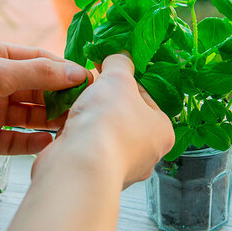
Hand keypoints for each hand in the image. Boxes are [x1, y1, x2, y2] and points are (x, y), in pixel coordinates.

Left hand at [0, 39, 92, 169]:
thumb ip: (38, 73)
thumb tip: (77, 71)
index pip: (38, 60)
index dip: (64, 71)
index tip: (91, 83)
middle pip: (36, 89)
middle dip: (59, 98)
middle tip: (87, 110)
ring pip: (27, 115)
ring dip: (49, 121)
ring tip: (74, 128)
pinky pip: (13, 139)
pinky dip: (30, 142)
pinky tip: (49, 143)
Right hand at [32, 54, 173, 188]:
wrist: (79, 164)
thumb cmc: (108, 123)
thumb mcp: (118, 78)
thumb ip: (121, 63)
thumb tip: (120, 56)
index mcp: (163, 132)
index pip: (146, 97)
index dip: (125, 80)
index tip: (108, 71)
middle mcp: (146, 154)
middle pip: (125, 116)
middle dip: (106, 100)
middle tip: (92, 88)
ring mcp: (120, 168)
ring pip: (104, 133)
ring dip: (90, 119)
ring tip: (76, 106)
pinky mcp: (95, 175)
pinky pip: (87, 148)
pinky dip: (78, 137)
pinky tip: (68, 126)